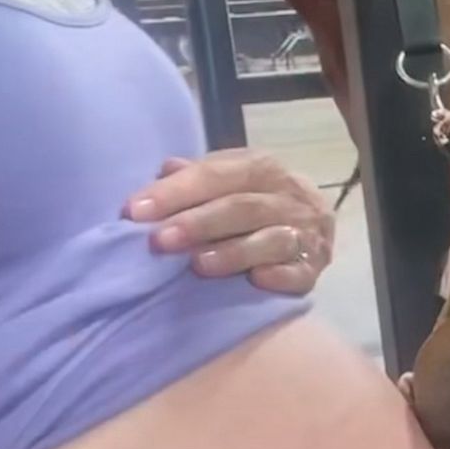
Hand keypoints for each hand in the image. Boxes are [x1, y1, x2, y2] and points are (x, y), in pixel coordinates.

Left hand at [125, 149, 335, 294]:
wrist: (310, 221)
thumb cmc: (252, 198)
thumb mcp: (227, 179)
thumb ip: (196, 177)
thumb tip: (164, 170)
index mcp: (264, 167)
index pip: (218, 174)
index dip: (176, 192)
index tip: (134, 211)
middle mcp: (291, 196)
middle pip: (243, 207)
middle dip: (199, 223)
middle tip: (159, 242)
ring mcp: (307, 232)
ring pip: (272, 239)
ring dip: (234, 253)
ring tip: (198, 265)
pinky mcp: (315, 267)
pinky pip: (300, 272)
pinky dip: (279, 276)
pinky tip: (256, 280)